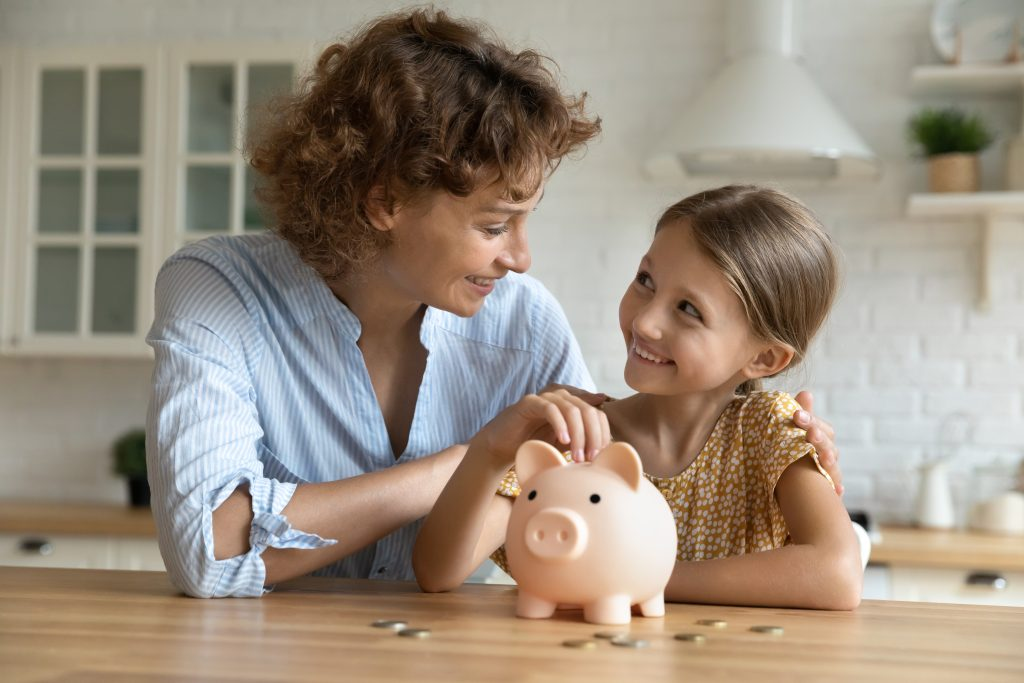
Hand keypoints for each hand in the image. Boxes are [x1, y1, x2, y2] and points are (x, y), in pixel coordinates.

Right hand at [470, 386, 610, 467]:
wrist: (503, 447)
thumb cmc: (535, 445)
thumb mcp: (566, 444)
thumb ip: (585, 438)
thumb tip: (612, 439)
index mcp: (573, 404)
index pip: (597, 414)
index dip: (602, 434)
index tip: (601, 457)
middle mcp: (562, 396)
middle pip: (588, 410)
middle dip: (593, 436)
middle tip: (591, 459)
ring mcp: (545, 397)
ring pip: (572, 409)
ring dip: (578, 435)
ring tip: (577, 456)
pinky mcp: (529, 402)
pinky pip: (550, 408)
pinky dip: (560, 425)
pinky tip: (563, 441)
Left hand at [793, 391, 842, 495]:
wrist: (795, 484)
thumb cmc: (796, 450)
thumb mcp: (796, 432)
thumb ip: (802, 415)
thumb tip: (806, 392)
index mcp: (820, 439)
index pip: (821, 427)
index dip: (810, 420)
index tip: (796, 414)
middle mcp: (828, 455)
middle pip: (828, 445)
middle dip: (818, 438)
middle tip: (809, 432)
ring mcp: (829, 472)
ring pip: (833, 465)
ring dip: (829, 460)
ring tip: (824, 458)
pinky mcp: (828, 490)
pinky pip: (834, 490)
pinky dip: (837, 488)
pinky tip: (838, 490)